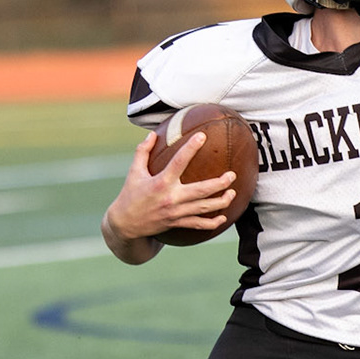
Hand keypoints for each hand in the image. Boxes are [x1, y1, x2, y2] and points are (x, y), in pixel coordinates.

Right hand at [103, 131, 237, 253]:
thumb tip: (153, 133)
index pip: (178, 162)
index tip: (203, 136)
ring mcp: (176, 213)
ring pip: (204, 208)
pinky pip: (199, 224)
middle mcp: (171, 198)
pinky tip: (223, 217)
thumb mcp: (134, 172)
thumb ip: (143, 151)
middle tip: (232, 175)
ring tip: (233, 192)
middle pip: (201, 190)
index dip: (191, 148)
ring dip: (221, 201)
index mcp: (160, 182)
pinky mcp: (178, 223)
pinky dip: (213, 223)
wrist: (125, 224)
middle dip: (220, 183)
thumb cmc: (130, 195)